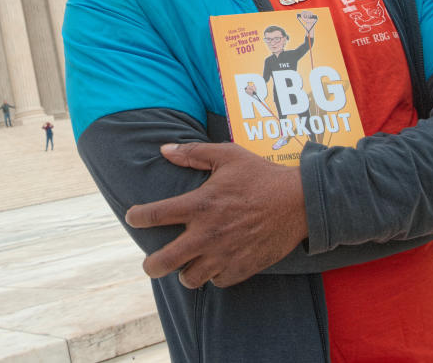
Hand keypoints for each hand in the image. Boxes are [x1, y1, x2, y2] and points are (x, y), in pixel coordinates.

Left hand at [125, 142, 307, 288]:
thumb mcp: (227, 155)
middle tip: (149, 265)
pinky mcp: (242, 268)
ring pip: (190, 278)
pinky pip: (217, 282)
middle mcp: (207, 234)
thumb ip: (193, 152)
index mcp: (199, 204)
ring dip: (185, 272)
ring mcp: (224, 254)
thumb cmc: (261, 175)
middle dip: (151, 266)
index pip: (155, 215)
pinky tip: (215, 265)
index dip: (138, 217)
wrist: (300, 201)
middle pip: (165, 261)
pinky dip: (213, 276)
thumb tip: (163, 150)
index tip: (133, 217)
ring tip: (186, 265)